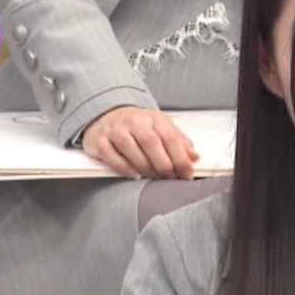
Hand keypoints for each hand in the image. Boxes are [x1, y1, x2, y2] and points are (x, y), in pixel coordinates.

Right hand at [81, 106, 198, 179]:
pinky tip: (135, 175)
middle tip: (169, 177)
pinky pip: (110, 155)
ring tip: (153, 177)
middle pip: (150, 141)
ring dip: (144, 166)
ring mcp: (115, 129)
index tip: (187, 174)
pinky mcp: (100, 140)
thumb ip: (179, 143)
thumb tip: (195, 158)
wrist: (109, 117)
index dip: (180, 158)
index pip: (170, 136)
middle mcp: (134, 120)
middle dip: (162, 164)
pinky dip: (124, 167)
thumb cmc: (140, 128)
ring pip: (129, 147)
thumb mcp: (162, 130)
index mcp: (154, 117)